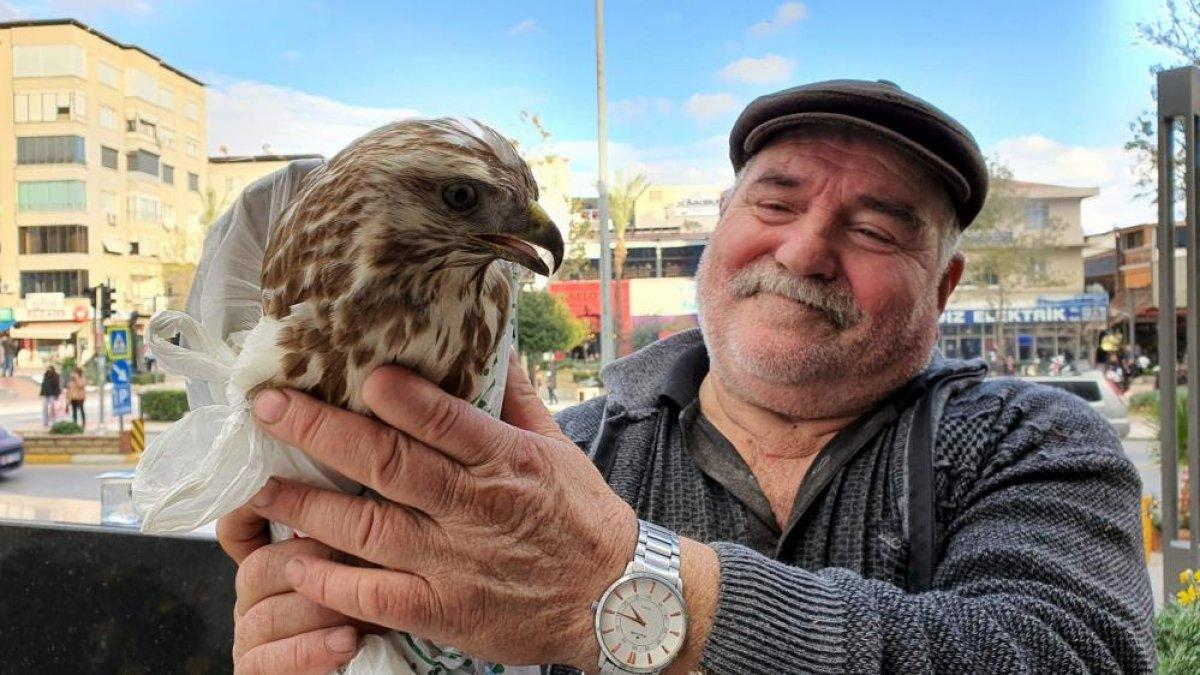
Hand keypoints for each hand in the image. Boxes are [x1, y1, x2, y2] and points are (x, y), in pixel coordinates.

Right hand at [217, 505, 361, 673]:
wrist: (365, 659)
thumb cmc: (373, 612)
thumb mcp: (363, 565)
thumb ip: (344, 533)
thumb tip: (354, 491)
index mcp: (273, 562)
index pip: (237, 530)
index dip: (250, 513)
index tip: (276, 495)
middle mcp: (252, 595)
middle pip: (257, 568)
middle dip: (313, 563)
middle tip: (360, 560)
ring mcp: (248, 635)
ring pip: (265, 615)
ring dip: (321, 613)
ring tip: (364, 613)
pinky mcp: (253, 670)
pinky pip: (266, 660)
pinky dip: (310, 650)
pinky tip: (348, 643)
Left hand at [244, 353, 638, 668]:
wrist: (612, 600)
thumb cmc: (580, 516)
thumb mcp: (556, 447)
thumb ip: (515, 396)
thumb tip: (491, 340)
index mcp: (506, 461)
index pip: (447, 423)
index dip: (403, 399)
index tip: (363, 373)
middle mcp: (475, 508)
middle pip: (389, 467)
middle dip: (322, 433)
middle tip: (269, 408)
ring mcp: (455, 563)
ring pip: (367, 530)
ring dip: (307, 504)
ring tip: (260, 484)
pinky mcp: (444, 611)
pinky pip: (375, 595)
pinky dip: (331, 581)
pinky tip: (295, 560)